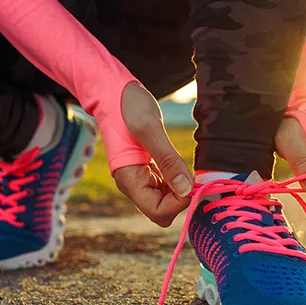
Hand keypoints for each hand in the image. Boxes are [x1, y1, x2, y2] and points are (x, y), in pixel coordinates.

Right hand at [112, 84, 192, 226]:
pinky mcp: (146, 169)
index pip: (157, 212)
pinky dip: (177, 179)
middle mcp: (133, 184)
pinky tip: (181, 163)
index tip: (191, 181)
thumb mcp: (150, 128)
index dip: (178, 203)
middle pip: (162, 211)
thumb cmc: (127, 106)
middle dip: (180, 198)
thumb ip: (168, 159)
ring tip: (187, 166)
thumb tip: (186, 190)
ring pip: (166, 200)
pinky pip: (165, 186)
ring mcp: (139, 177)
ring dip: (180, 188)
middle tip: (192, 174)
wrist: (113, 92)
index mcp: (129, 179)